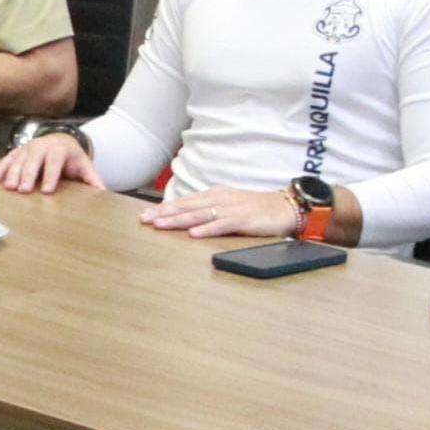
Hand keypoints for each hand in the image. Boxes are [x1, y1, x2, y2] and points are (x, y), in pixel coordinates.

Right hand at [0, 131, 102, 193]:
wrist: (61, 140)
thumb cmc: (72, 159)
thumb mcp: (84, 167)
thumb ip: (93, 180)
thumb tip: (103, 194)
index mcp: (60, 149)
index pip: (54, 161)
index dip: (50, 176)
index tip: (46, 191)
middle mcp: (42, 145)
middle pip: (34, 160)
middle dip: (28, 175)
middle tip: (23, 191)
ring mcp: (28, 147)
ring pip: (19, 159)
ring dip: (13, 173)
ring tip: (9, 188)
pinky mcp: (18, 151)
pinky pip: (8, 158)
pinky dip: (0, 168)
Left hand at [141, 183, 306, 239]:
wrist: (285, 207)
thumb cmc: (257, 209)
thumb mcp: (230, 206)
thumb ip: (210, 211)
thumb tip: (188, 220)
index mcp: (215, 195)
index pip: (185, 202)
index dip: (165, 208)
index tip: (146, 214)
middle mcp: (220, 199)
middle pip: (187, 207)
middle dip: (164, 213)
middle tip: (145, 219)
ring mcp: (231, 209)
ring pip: (199, 215)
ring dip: (178, 220)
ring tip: (160, 225)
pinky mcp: (243, 220)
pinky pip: (222, 225)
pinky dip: (206, 229)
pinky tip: (193, 234)